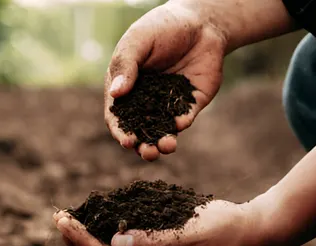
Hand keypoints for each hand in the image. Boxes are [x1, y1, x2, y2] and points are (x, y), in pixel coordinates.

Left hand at [54, 200, 254, 245]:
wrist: (251, 234)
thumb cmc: (227, 231)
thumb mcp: (191, 234)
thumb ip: (153, 242)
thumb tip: (114, 244)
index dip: (85, 244)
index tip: (64, 222)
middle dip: (81, 244)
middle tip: (58, 218)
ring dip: (92, 242)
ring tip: (69, 222)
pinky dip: (110, 240)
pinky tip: (97, 225)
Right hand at [105, 0, 291, 161]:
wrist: (199, 23)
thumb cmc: (162, 28)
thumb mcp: (138, 41)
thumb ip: (126, 66)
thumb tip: (116, 94)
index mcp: (127, 88)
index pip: (119, 116)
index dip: (120, 131)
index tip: (126, 141)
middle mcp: (146, 101)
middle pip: (141, 130)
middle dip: (143, 146)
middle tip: (147, 152)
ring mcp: (169, 104)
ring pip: (164, 131)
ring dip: (163, 142)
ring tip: (166, 146)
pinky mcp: (191, 104)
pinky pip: (185, 118)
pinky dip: (182, 123)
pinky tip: (180, 123)